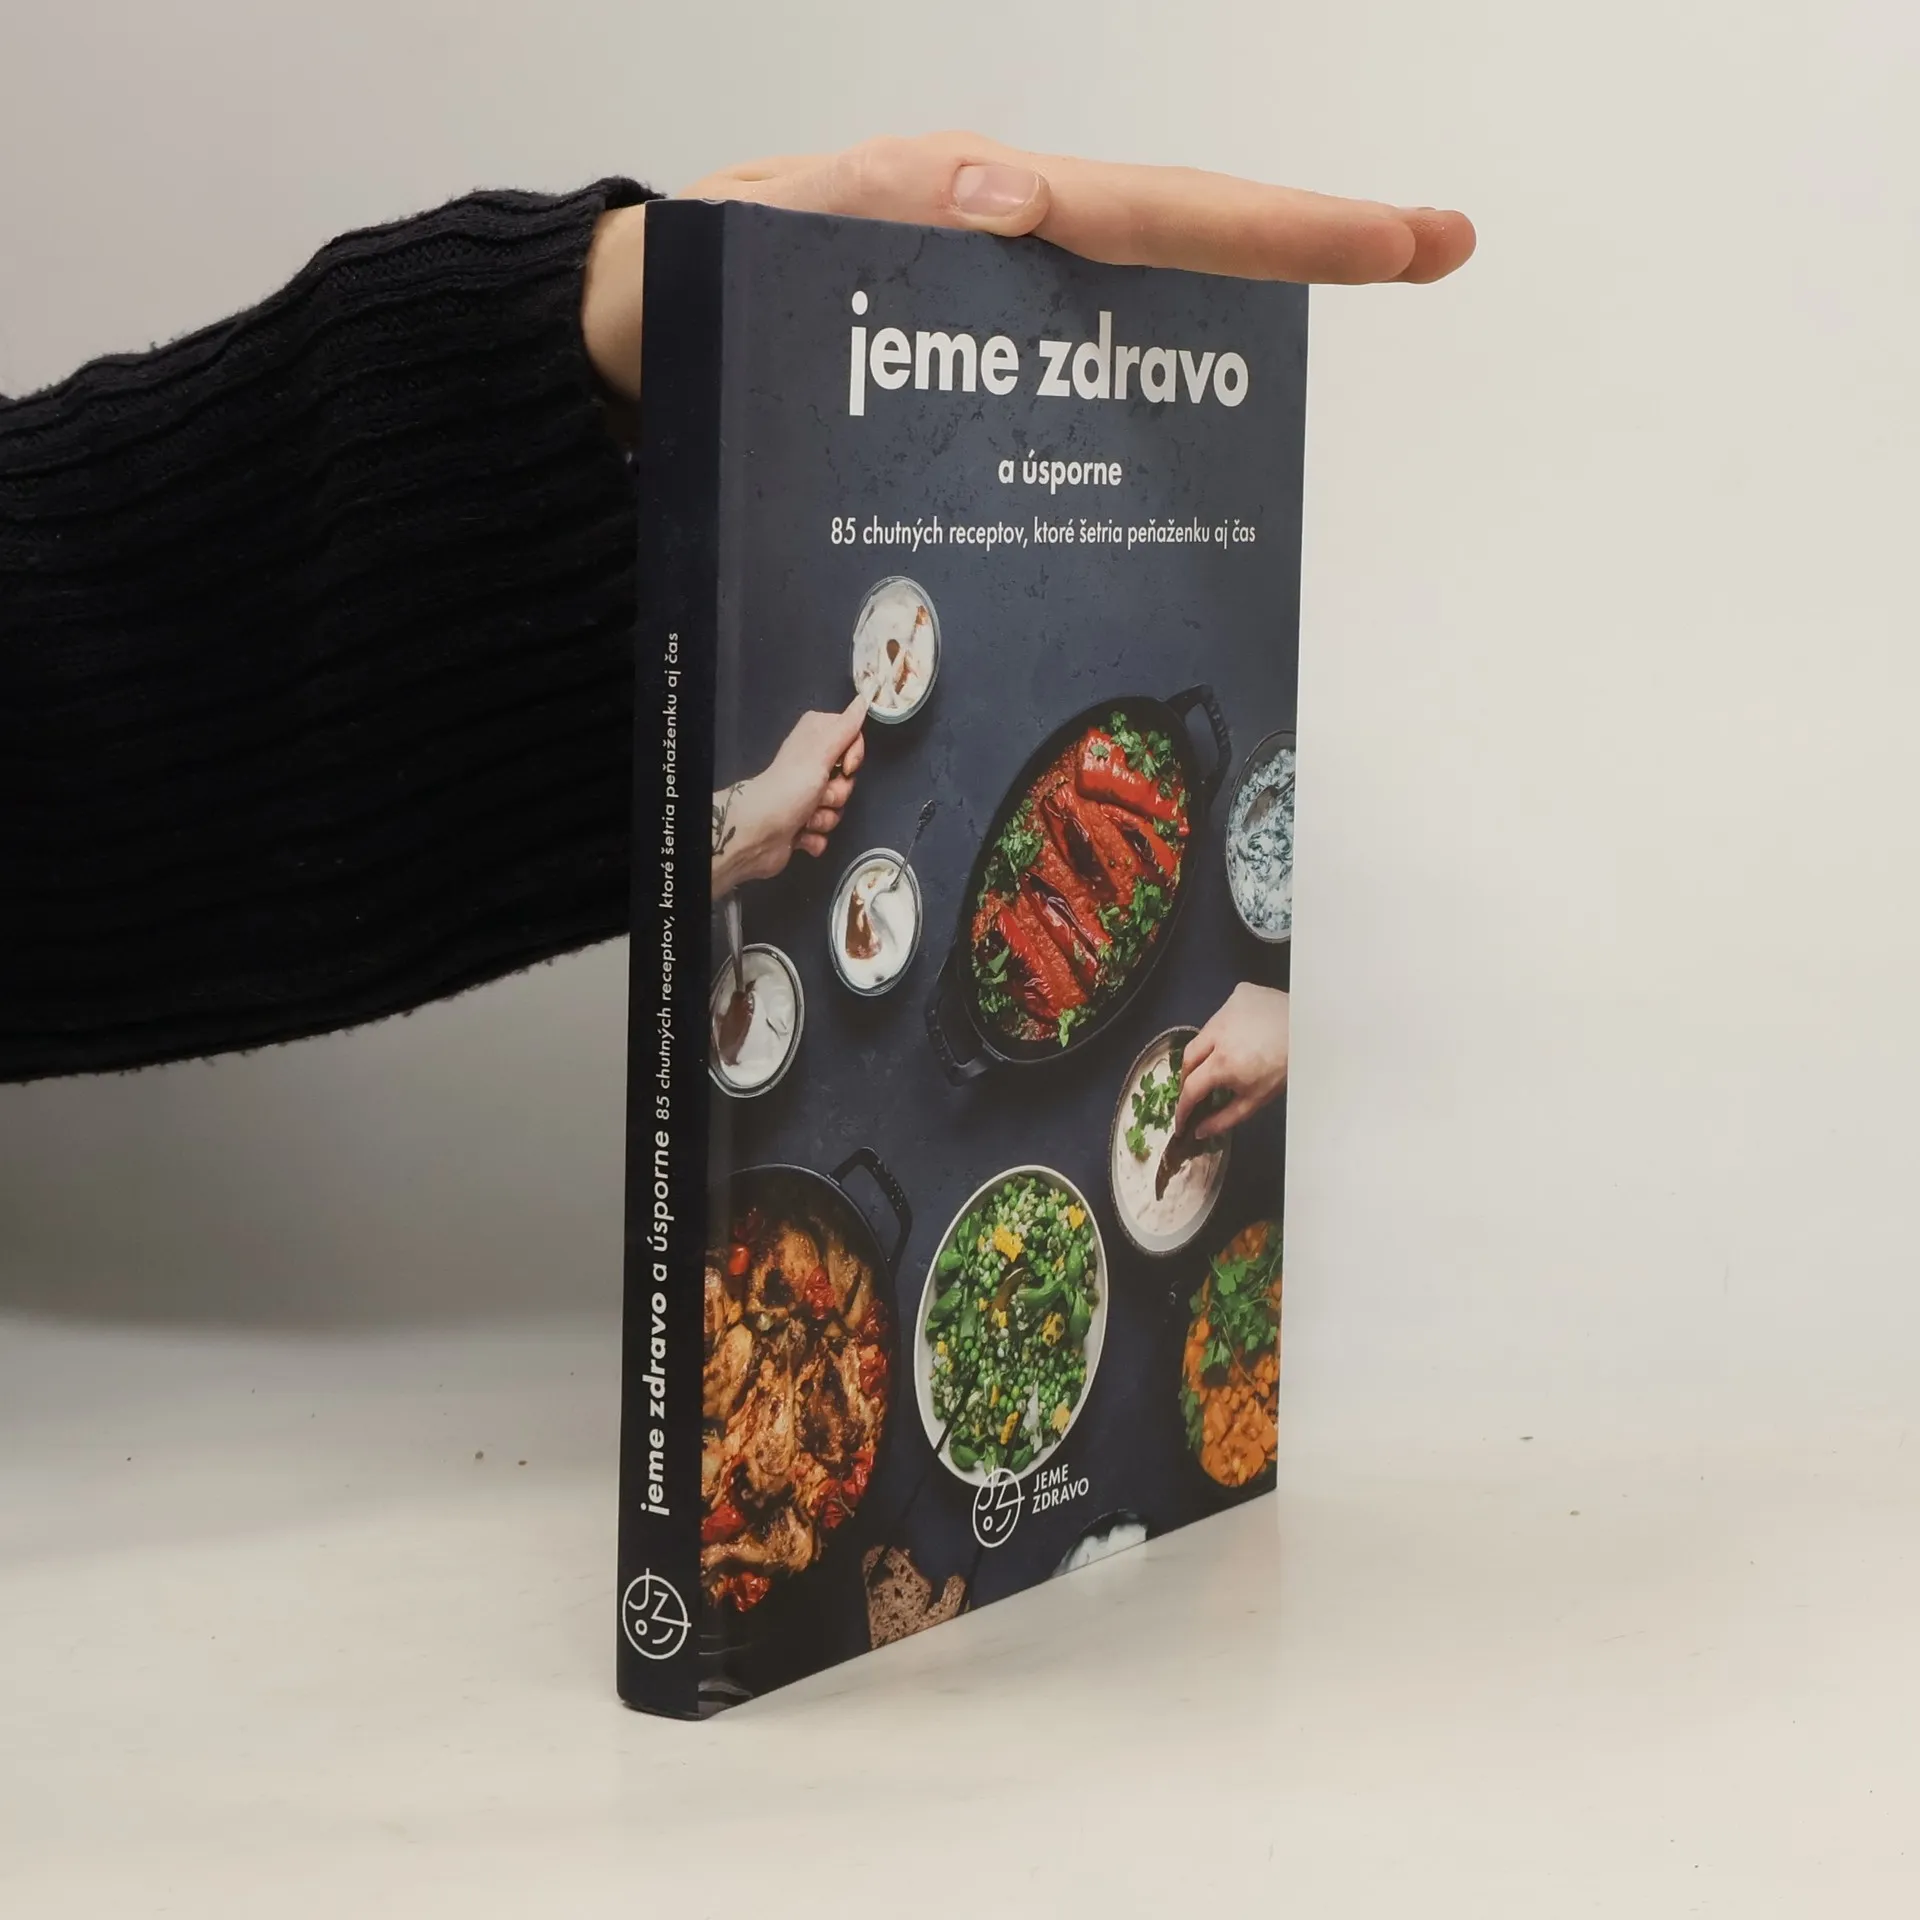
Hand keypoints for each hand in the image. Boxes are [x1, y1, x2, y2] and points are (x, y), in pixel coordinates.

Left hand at [583, 134, 1474, 398]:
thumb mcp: (767, 229)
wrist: (631, 352)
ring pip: (1139, 316)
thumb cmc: (695, 287)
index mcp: (977, 213)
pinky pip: (1071, 385)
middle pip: (1180, 244)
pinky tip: (1188, 455)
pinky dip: (1141, 404)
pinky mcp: (967, 379)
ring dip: (1244, 320)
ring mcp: (992, 321)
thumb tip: (1020, 198)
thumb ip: (876, 202)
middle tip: (1435, 244)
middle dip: (1308, 242)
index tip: (1396, 237)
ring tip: (1347, 327)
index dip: (1279, 230)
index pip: (1153, 214)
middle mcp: (1003, 256)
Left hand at [713, 694, 867, 894]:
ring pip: (838, 807)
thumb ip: (846, 727)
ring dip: (824, 816)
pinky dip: (814, 837)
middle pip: (847, 779)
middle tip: (817, 793)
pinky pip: (825, 832)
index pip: (852, 741)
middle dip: (836, 792)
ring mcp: (805, 796)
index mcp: (813, 740)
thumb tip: (863, 699)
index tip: (843, 767)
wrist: (758, 833)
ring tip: (805, 816)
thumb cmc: (789, 788)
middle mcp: (809, 765)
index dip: (853, 758)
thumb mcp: (821, 752)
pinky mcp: (802, 823)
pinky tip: (800, 834)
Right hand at [1175, 984, 1289, 1141]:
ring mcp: (1227, 1010)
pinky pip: (1223, 1013)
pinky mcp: (1239, 994)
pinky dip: (1227, 1026)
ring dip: (1209, 1048)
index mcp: (1223, 1063)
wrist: (1314, 1033)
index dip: (1182, 1107)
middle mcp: (1218, 1033)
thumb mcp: (1257, 1099)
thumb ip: (1224, 1118)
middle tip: (1197, 1089)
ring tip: (1228, 1056)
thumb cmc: (1287, 1067)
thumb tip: (1201, 1130)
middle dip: (1190, 1076)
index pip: (1190, 1088)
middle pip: (1188, 1058)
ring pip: (1205, 1033)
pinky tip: (1243, 1032)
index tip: (1181, 1118)